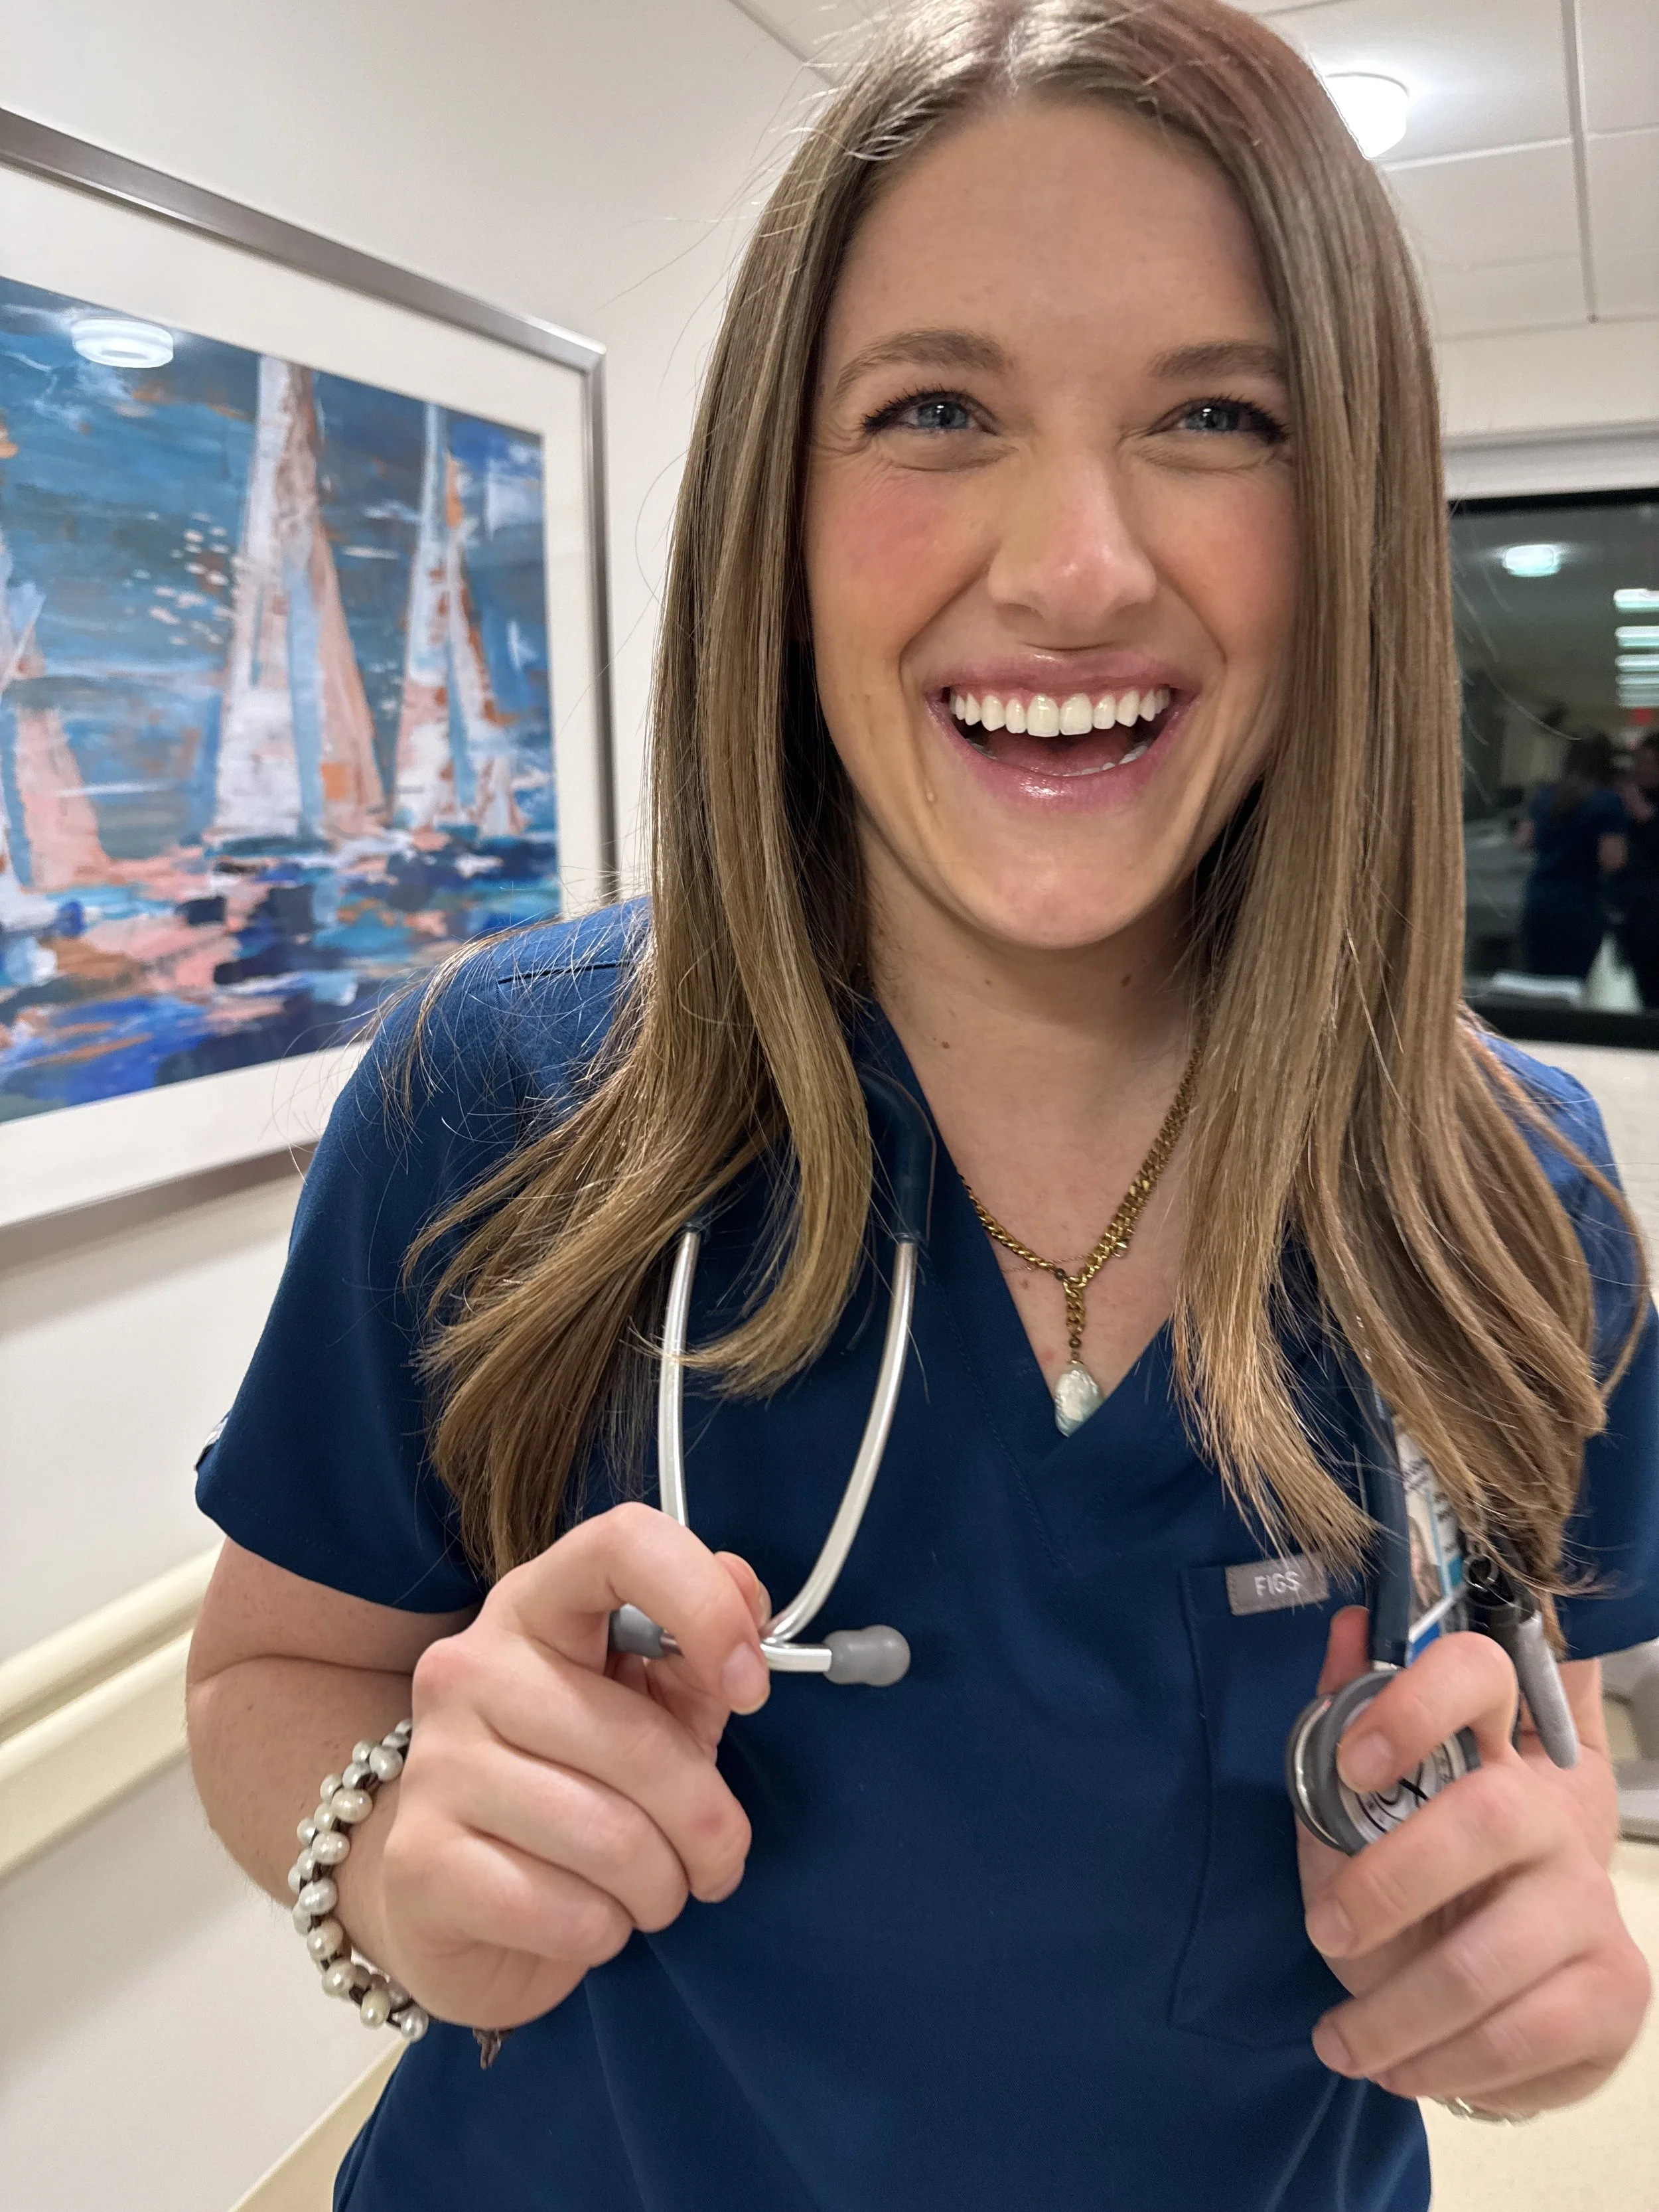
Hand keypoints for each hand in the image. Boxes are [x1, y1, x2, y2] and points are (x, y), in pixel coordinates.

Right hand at [365, 1502, 770, 2029]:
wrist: (448, 1900)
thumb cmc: (572, 1785)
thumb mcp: (649, 1706)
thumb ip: (699, 1650)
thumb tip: (749, 1599)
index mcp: (535, 1606)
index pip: (621, 1544)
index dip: (705, 1605)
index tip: (749, 1687)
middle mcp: (469, 1667)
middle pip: (638, 1740)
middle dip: (707, 1823)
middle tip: (717, 1856)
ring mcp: (435, 1763)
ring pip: (611, 1838)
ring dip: (661, 1887)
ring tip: (651, 1890)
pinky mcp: (419, 1863)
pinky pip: (566, 1912)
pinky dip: (604, 1933)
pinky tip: (589, 1921)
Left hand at [1296, 1608, 1649, 2114]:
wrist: (1500, 1981)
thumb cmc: (1415, 1879)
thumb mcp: (1359, 1807)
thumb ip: (1338, 1731)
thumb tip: (1345, 1627)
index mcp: (1486, 1746)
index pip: (1477, 1675)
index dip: (1416, 1704)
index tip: (1353, 1763)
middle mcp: (1548, 1810)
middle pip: (1487, 1817)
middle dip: (1389, 1885)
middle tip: (1325, 1934)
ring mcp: (1589, 1899)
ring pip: (1494, 1956)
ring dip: (1397, 2013)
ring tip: (1341, 2042)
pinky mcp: (1614, 1989)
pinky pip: (1524, 2035)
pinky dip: (1446, 2064)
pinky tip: (1404, 2070)